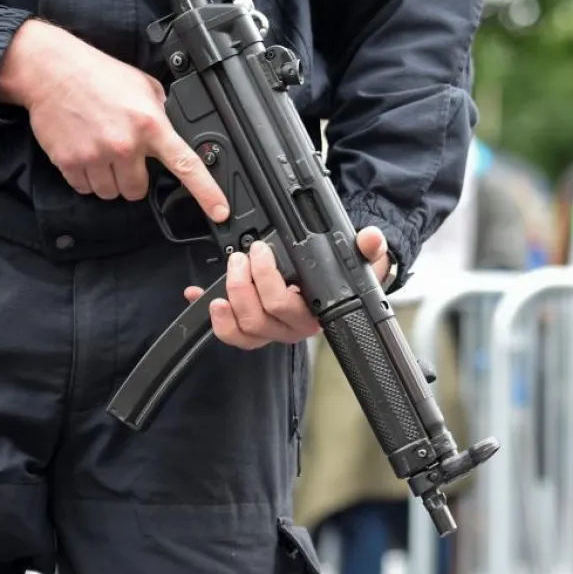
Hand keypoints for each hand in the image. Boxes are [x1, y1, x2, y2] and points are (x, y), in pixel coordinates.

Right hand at [0, 19, 228, 219]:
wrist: (52, 70)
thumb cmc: (98, 75)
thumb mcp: (144, 87)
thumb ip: (161, 114)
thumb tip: (172, 132)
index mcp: (150, 125)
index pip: (186, 165)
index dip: (206, 192)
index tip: (220, 211)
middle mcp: (124, 145)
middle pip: (137, 191)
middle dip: (133, 178)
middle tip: (123, 155)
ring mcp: (95, 156)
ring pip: (110, 193)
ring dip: (108, 179)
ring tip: (101, 150)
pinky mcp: (69, 162)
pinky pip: (85, 188)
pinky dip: (86, 177)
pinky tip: (84, 152)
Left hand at [186, 227, 392, 349]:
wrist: (344, 284)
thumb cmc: (348, 273)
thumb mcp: (362, 258)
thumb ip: (369, 247)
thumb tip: (372, 239)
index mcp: (316, 312)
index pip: (285, 306)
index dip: (266, 281)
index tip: (262, 252)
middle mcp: (293, 327)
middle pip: (258, 318)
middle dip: (243, 283)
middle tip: (244, 255)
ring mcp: (272, 331)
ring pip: (243, 330)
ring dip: (228, 299)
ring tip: (229, 270)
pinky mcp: (255, 330)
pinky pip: (231, 334)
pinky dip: (213, 315)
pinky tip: (200, 295)